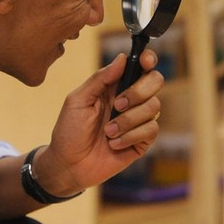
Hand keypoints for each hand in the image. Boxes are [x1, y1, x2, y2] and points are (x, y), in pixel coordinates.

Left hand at [40, 49, 163, 192]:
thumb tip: (122, 58)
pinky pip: (151, 130)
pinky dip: (130, 136)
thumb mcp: (78, 100)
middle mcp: (130, 100)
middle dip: (138, 92)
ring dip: (128, 120)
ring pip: (153, 107)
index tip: (145, 61)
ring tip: (108, 132)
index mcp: (115, 86)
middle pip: (155, 81)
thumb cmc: (69, 131)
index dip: (148, 60)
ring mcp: (138, 120)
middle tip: (117, 105)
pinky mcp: (142, 141)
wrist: (69, 165)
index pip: (140, 66)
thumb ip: (100, 78)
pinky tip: (114, 144)